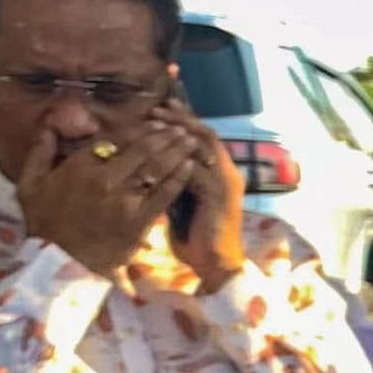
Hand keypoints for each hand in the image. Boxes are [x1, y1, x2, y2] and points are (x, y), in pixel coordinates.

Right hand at [16, 120, 196, 278]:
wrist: (59, 263)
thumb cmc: (44, 223)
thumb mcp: (30, 183)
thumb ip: (40, 151)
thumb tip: (49, 124)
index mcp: (80, 166)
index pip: (116, 138)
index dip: (139, 128)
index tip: (154, 121)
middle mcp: (105, 179)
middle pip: (142, 150)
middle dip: (164, 135)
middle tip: (180, 127)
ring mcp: (124, 200)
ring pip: (157, 168)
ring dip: (176, 151)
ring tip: (189, 140)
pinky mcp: (139, 221)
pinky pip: (164, 194)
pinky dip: (179, 178)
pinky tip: (191, 166)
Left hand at [149, 101, 246, 289]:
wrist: (215, 264)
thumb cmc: (195, 236)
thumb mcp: (181, 201)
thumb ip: (172, 180)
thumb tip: (146, 162)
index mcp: (218, 172)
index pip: (201, 136)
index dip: (181, 121)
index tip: (157, 109)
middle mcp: (226, 171)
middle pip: (204, 133)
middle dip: (179, 119)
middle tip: (155, 108)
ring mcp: (225, 181)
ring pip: (203, 143)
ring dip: (178, 130)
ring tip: (156, 120)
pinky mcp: (219, 193)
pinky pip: (197, 166)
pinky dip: (179, 155)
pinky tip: (159, 148)